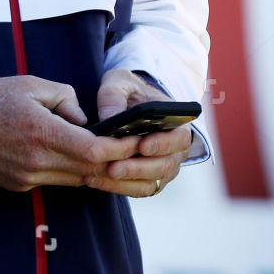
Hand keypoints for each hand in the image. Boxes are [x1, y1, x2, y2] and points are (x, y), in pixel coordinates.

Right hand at [0, 76, 138, 190]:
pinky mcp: (17, 185)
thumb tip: (86, 121)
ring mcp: (25, 178)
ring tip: (114, 153)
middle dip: (116, 162)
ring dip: (95, 169)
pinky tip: (79, 157)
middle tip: (135, 149)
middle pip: (89, 171)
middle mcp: (34, 162)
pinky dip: (71, 170)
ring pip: (74, 180)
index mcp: (40, 133)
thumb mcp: (32, 84)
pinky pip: (54, 181)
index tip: (135, 140)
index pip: (93, 152)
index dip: (120, 149)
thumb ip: (67, 100)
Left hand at [87, 69, 193, 196]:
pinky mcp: (148, 180)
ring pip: (150, 183)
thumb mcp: (120, 83)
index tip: (142, 145)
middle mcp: (176, 150)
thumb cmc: (129, 93)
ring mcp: (164, 168)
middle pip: (164, 166)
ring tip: (99, 174)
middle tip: (113, 167)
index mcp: (178, 124)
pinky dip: (117, 188)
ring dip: (125, 181)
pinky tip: (94, 179)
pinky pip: (137, 190)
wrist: (129, 107)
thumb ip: (113, 94)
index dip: (163, 144)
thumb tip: (108, 116)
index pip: (179, 138)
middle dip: (137, 168)